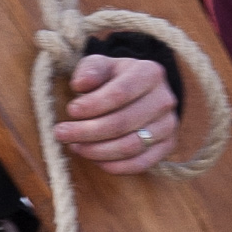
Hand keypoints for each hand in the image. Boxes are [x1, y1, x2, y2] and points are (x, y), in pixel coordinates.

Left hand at [58, 51, 179, 168]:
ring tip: (75, 146)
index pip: (120, 93)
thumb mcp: (101, 65)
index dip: (93, 105)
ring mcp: (169, 125)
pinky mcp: (168, 146)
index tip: (70, 110)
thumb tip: (80, 84)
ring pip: (131, 145)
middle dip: (87, 131)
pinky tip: (95, 160)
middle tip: (61, 133)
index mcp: (150, 72)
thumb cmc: (114, 78)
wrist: (141, 92)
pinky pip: (141, 163)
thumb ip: (90, 70)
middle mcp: (164, 99)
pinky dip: (115, 166)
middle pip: (122, 122)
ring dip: (97, 151)